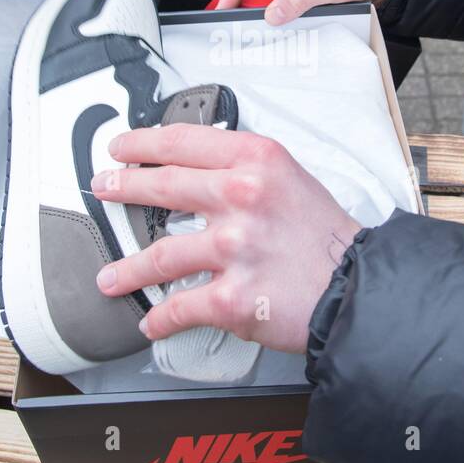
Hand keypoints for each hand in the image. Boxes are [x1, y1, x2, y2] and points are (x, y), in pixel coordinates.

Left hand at [91, 125, 360, 353]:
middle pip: (161, 187)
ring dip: (127, 270)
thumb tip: (199, 170)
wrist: (359, 288)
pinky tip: (151, 320)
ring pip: (160, 256)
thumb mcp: (292, 178)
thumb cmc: (327, 238)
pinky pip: (180, 308)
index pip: (181, 142)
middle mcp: (241, 197)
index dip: (141, 143)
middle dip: (122, 188)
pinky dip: (160, 319)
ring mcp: (233, 248)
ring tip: (111, 277)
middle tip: (103, 189)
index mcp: (256, 161)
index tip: (122, 148)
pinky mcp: (230, 297)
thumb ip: (246, 169)